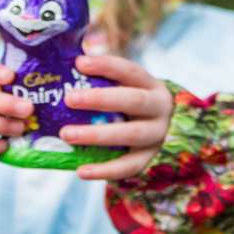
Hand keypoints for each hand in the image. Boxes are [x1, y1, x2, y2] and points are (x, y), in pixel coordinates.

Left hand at [60, 55, 175, 181]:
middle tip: (69, 99)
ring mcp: (157, 135)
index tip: (80, 63)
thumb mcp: (130, 90)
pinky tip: (80, 171)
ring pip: (130, 134)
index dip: (106, 66)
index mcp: (151, 86)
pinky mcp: (150, 160)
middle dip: (100, 99)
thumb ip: (106, 79)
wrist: (167, 135)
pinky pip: (128, 166)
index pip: (130, 72)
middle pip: (134, 101)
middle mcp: (159, 109)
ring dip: (97, 134)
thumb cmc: (135, 108)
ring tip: (66, 134)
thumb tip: (72, 62)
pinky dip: (104, 170)